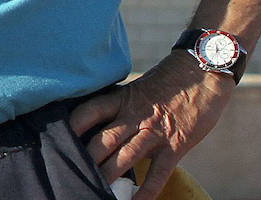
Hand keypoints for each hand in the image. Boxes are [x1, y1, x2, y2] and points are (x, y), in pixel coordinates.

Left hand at [70, 52, 234, 199]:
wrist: (204, 73)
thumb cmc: (167, 80)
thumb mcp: (136, 87)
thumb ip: (118, 104)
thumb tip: (96, 118)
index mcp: (122, 99)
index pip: (89, 111)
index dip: (72, 125)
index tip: (57, 137)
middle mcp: (134, 116)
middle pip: (103, 139)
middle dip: (87, 158)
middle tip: (71, 171)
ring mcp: (154, 132)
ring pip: (125, 157)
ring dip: (108, 175)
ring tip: (94, 189)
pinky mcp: (176, 146)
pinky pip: (158, 172)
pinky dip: (146, 190)